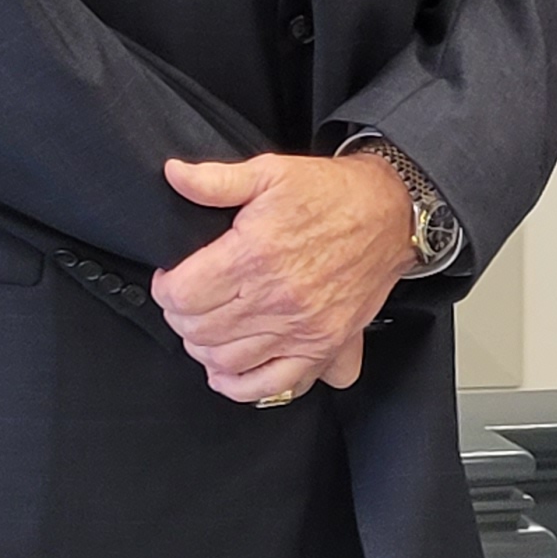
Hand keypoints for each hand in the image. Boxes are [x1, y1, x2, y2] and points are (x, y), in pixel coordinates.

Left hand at [152, 153, 404, 404]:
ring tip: (206, 327)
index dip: (166, 288)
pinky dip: (241, 385)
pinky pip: (272, 384)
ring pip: (225, 360)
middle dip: (181, 316)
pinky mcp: (321, 346)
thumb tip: (175, 176)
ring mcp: (300, 328)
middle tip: (187, 300)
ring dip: (204, 348)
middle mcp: (277, 298)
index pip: (183, 294)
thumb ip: (217, 180)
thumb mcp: (270, 172)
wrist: (390, 214)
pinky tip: (227, 371)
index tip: (171, 278)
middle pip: (199, 331)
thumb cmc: (332, 195)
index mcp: (255, 255)